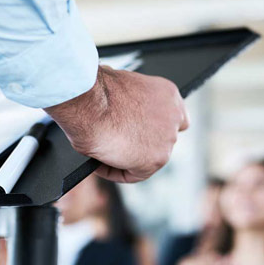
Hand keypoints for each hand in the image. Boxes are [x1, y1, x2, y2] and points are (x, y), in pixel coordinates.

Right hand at [45, 66, 188, 182]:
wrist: (89, 103)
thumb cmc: (95, 91)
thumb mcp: (121, 90)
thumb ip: (133, 105)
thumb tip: (121, 114)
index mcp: (168, 94)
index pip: (174, 117)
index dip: (156, 127)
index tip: (138, 132)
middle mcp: (173, 116)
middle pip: (163, 139)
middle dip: (141, 143)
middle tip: (115, 145)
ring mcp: (167, 139)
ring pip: (148, 158)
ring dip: (127, 158)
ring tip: (102, 154)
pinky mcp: (154, 160)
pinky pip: (134, 174)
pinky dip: (115, 172)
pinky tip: (98, 164)